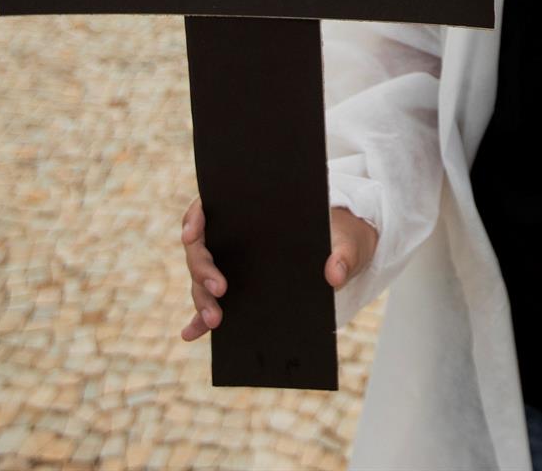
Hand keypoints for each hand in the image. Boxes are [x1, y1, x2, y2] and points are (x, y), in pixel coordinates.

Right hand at [177, 197, 377, 341]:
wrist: (346, 251)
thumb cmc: (344, 236)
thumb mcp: (350, 241)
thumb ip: (344, 255)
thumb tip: (333, 275)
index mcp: (254, 210)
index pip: (210, 207)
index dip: (195, 218)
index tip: (192, 234)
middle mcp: (235, 236)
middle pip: (202, 249)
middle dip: (203, 269)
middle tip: (220, 290)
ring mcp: (232, 263)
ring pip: (203, 279)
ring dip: (202, 298)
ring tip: (215, 319)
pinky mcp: (237, 289)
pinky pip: (212, 302)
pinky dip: (199, 319)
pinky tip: (192, 334)